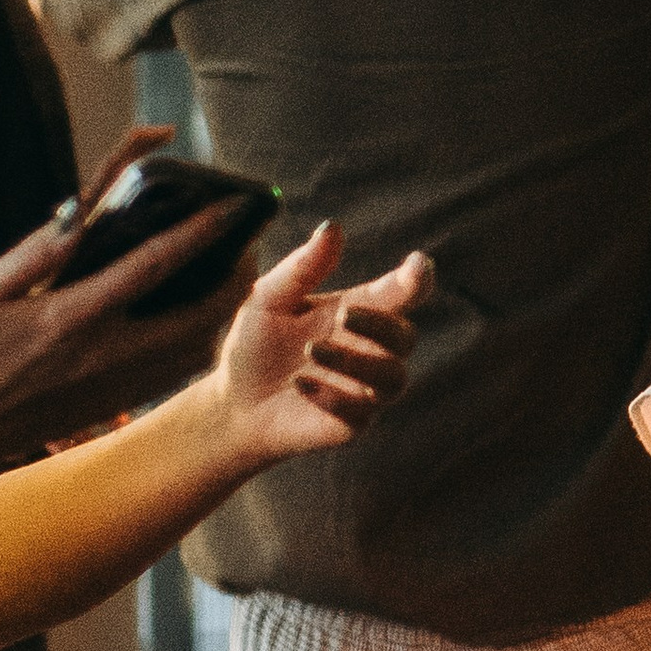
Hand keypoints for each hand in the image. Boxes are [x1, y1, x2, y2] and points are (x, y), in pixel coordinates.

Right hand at [0, 127, 259, 476]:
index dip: (202, 231)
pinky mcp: (115, 405)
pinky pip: (177, 370)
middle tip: (245, 242)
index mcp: (73, 318)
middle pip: (202, 315)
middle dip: (237, 277)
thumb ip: (39, 248)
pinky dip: (200, 338)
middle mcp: (106, 355)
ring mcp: (116, 386)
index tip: (235, 205)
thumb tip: (82, 208)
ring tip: (231, 272)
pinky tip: (198, 313)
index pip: (155, 266)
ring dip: (224, 309)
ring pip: (198, 347)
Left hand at [207, 229, 433, 467]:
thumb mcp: (267, 299)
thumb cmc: (254, 345)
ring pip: (393, 378)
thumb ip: (302, 268)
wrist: (232, 403)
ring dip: (357, 362)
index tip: (418, 265)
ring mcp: (364, 389)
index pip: (401, 294)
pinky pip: (361, 412)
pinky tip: (299, 384)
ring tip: (311, 351)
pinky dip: (334, 395)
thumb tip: (332, 226)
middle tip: (345, 314)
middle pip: (406, 337)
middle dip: (382, 325)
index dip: (417, 279)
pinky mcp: (351, 423)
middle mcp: (368, 350)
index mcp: (357, 312)